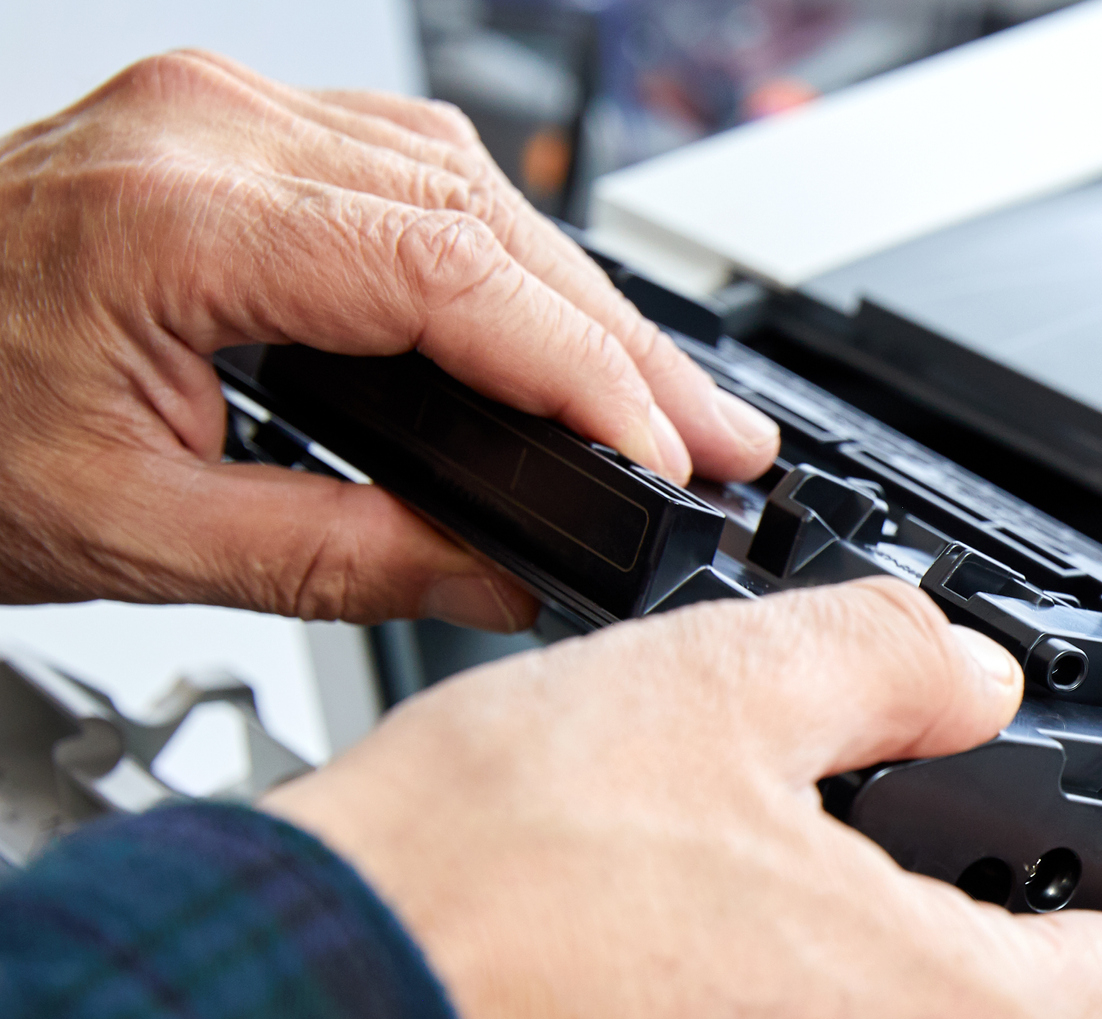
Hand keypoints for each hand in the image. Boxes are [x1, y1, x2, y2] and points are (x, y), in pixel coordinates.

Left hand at [0, 50, 776, 628]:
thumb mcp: (135, 536)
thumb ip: (344, 559)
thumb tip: (505, 575)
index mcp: (176, 220)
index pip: (455, 277)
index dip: (589, 376)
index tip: (671, 455)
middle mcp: (208, 131)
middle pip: (486, 218)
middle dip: (625, 342)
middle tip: (720, 436)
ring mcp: (219, 113)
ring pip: (466, 183)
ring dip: (579, 297)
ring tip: (661, 397)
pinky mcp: (229, 129)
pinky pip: (408, 167)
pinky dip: (501, 255)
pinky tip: (551, 322)